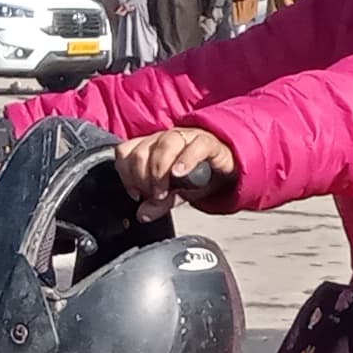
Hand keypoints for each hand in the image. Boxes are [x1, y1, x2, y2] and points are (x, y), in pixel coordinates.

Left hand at [114, 127, 235, 205]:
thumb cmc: (198, 177)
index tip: (135, 194)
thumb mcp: (174, 194)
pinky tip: (180, 174)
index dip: (125, 174)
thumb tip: (142, 214)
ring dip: (159, 171)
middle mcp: (164, 138)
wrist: (227, 169)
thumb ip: (157, 203)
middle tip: (154, 195)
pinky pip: (194, 146)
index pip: (126, 152)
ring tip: (165, 191)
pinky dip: (185, 160)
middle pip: (142, 152)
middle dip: (143, 178)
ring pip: (164, 144)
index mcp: (151, 147)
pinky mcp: (207, 142)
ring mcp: (186, 138)